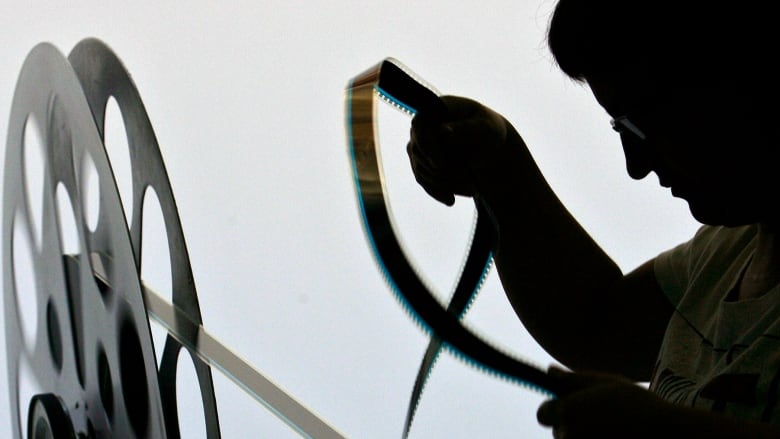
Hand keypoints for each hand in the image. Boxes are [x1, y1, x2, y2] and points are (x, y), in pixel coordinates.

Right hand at [406, 95, 516, 205]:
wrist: (489, 146)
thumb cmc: (490, 131)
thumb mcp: (485, 128)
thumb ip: (465, 128)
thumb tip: (442, 131)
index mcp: (436, 108)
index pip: (419, 125)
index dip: (427, 145)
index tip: (440, 164)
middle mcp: (423, 126)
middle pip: (419, 151)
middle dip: (443, 170)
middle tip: (471, 183)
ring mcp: (420, 144)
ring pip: (421, 169)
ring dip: (444, 183)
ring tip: (471, 189)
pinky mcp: (422, 163)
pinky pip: (423, 180)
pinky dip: (437, 191)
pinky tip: (451, 200)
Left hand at [537, 367, 679, 438]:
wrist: (668, 435)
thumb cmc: (637, 405)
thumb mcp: (605, 383)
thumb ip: (573, 379)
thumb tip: (549, 372)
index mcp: (568, 411)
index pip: (543, 413)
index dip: (555, 409)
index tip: (570, 407)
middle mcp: (569, 435)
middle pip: (559, 431)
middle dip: (573, 424)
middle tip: (601, 418)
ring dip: (585, 437)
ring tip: (614, 430)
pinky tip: (616, 438)